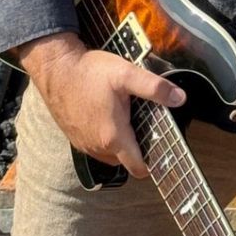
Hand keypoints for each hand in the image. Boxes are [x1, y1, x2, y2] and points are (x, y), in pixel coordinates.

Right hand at [17, 31, 185, 179]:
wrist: (55, 68)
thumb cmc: (89, 71)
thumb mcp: (126, 74)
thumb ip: (155, 88)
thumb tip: (180, 98)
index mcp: (113, 136)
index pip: (138, 168)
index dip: (153, 164)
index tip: (162, 152)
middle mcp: (97, 146)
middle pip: (125, 161)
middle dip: (137, 149)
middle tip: (144, 125)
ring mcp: (83, 144)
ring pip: (109, 155)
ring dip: (119, 144)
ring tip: (125, 120)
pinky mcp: (74, 137)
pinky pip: (95, 147)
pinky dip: (103, 139)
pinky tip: (106, 116)